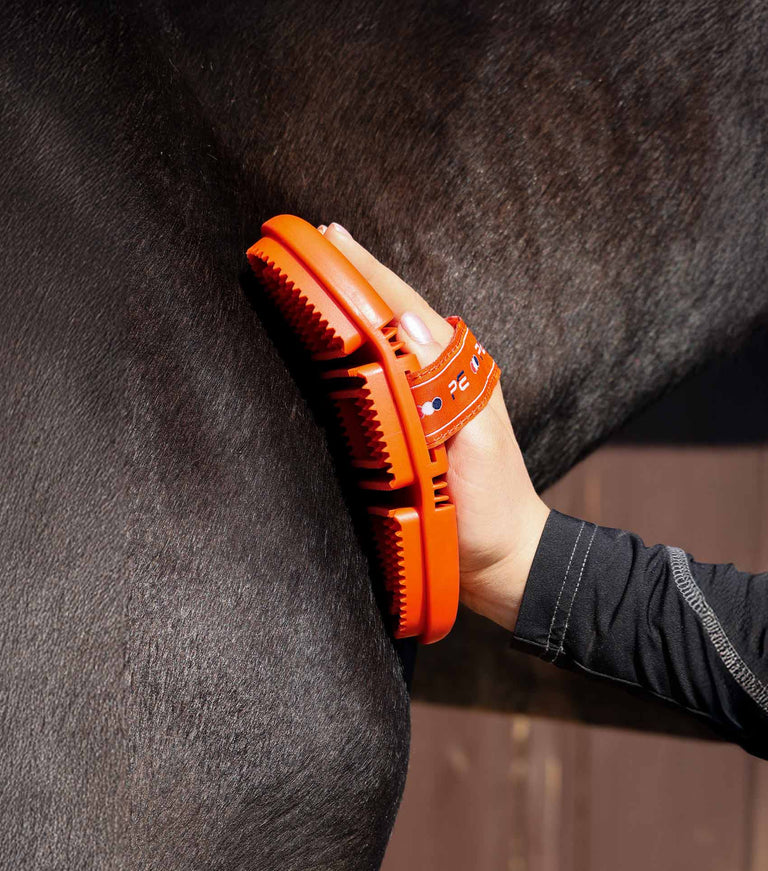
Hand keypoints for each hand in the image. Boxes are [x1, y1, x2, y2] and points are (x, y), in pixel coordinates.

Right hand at [320, 222, 549, 630]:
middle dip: (354, 273)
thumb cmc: (491, 506)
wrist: (502, 556)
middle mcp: (440, 376)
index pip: (403, 309)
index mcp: (457, 374)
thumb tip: (406, 321)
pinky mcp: (412, 424)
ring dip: (354, 299)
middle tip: (313, 240)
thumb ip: (447, 387)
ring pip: (385, 336)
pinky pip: (379, 373)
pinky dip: (356, 343)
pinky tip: (335, 332)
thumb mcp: (476, 445)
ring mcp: (426, 398)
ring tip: (319, 268)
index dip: (365, 273)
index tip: (328, 238)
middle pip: (391, 311)